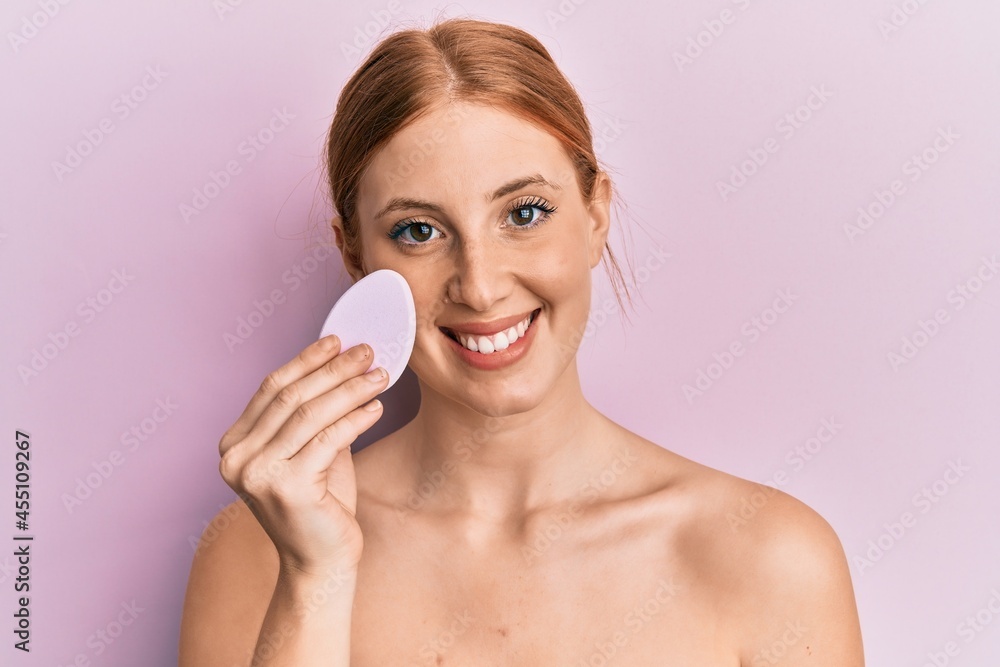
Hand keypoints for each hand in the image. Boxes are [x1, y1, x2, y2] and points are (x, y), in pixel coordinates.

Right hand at [218, 335, 386, 574]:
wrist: (321, 562)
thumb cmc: (320, 505)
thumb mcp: (311, 450)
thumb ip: (314, 414)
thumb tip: (342, 363)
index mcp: (234, 444)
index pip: (271, 389)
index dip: (306, 360)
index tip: (337, 340)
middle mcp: (236, 458)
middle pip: (291, 398)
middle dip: (333, 369)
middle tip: (366, 352)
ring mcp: (257, 474)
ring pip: (309, 415)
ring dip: (349, 389)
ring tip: (380, 375)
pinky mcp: (286, 488)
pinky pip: (328, 439)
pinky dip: (356, 419)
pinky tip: (377, 407)